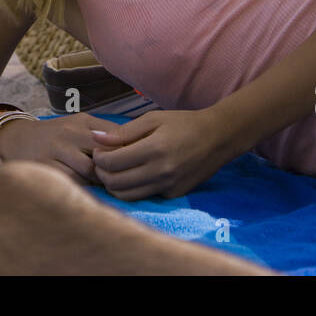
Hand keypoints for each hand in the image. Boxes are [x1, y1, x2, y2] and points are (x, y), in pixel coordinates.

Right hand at [0, 113, 123, 183]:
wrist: (17, 139)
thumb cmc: (56, 135)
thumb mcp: (79, 126)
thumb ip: (105, 134)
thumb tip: (136, 147)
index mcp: (84, 121)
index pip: (116, 136)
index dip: (128, 151)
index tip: (134, 163)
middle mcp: (70, 132)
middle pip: (106, 154)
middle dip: (115, 169)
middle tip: (120, 179)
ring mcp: (57, 150)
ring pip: (91, 172)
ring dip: (99, 182)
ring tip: (103, 186)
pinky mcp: (46, 167)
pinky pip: (72, 182)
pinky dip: (82, 188)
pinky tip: (85, 189)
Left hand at [90, 109, 231, 200]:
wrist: (218, 138)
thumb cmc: (184, 123)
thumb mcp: (153, 119)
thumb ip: (124, 132)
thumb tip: (96, 138)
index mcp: (154, 149)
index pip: (113, 163)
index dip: (98, 158)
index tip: (97, 151)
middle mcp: (161, 171)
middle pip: (116, 183)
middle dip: (102, 174)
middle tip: (101, 163)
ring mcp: (168, 186)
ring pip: (127, 196)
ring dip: (114, 185)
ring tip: (113, 171)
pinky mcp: (174, 194)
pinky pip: (144, 196)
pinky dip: (132, 188)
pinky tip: (133, 175)